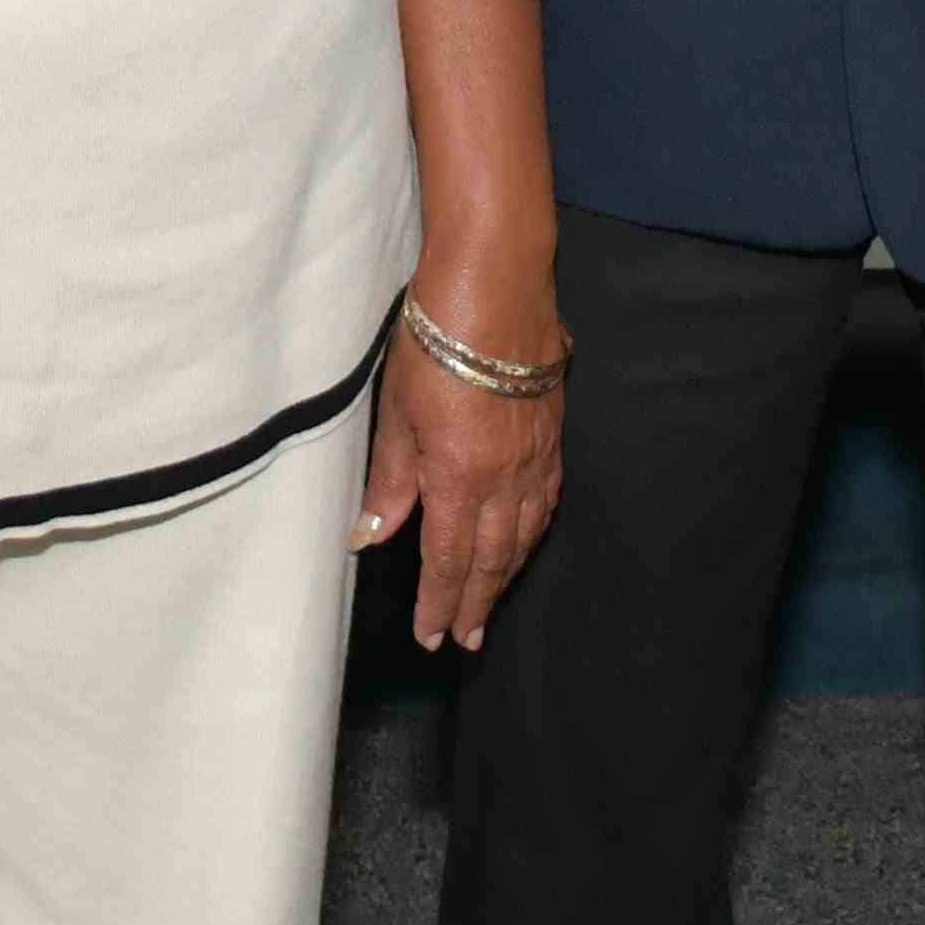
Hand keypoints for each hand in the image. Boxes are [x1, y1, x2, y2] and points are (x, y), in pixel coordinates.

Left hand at [354, 287, 563, 653]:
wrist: (496, 283)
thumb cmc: (435, 341)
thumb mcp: (396, 411)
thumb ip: (390, 480)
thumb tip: (371, 535)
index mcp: (460, 477)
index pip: (448, 560)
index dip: (440, 603)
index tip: (433, 637)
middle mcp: (505, 479)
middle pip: (491, 559)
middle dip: (475, 603)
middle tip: (465, 640)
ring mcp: (536, 457)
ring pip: (524, 535)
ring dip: (505, 576)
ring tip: (490, 603)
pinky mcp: (553, 432)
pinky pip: (547, 500)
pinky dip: (534, 533)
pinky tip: (526, 540)